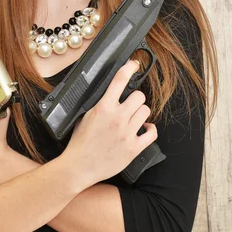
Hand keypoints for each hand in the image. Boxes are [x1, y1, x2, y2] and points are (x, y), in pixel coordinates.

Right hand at [59, 59, 157, 189]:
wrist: (79, 167)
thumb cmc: (79, 143)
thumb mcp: (84, 116)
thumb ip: (99, 104)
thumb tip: (111, 94)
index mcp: (103, 108)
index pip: (120, 80)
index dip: (130, 68)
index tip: (134, 64)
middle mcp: (117, 118)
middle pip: (139, 96)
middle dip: (135, 98)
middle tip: (129, 104)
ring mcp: (127, 133)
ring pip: (146, 112)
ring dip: (140, 113)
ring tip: (133, 119)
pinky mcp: (133, 148)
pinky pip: (152, 133)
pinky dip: (150, 130)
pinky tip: (144, 129)